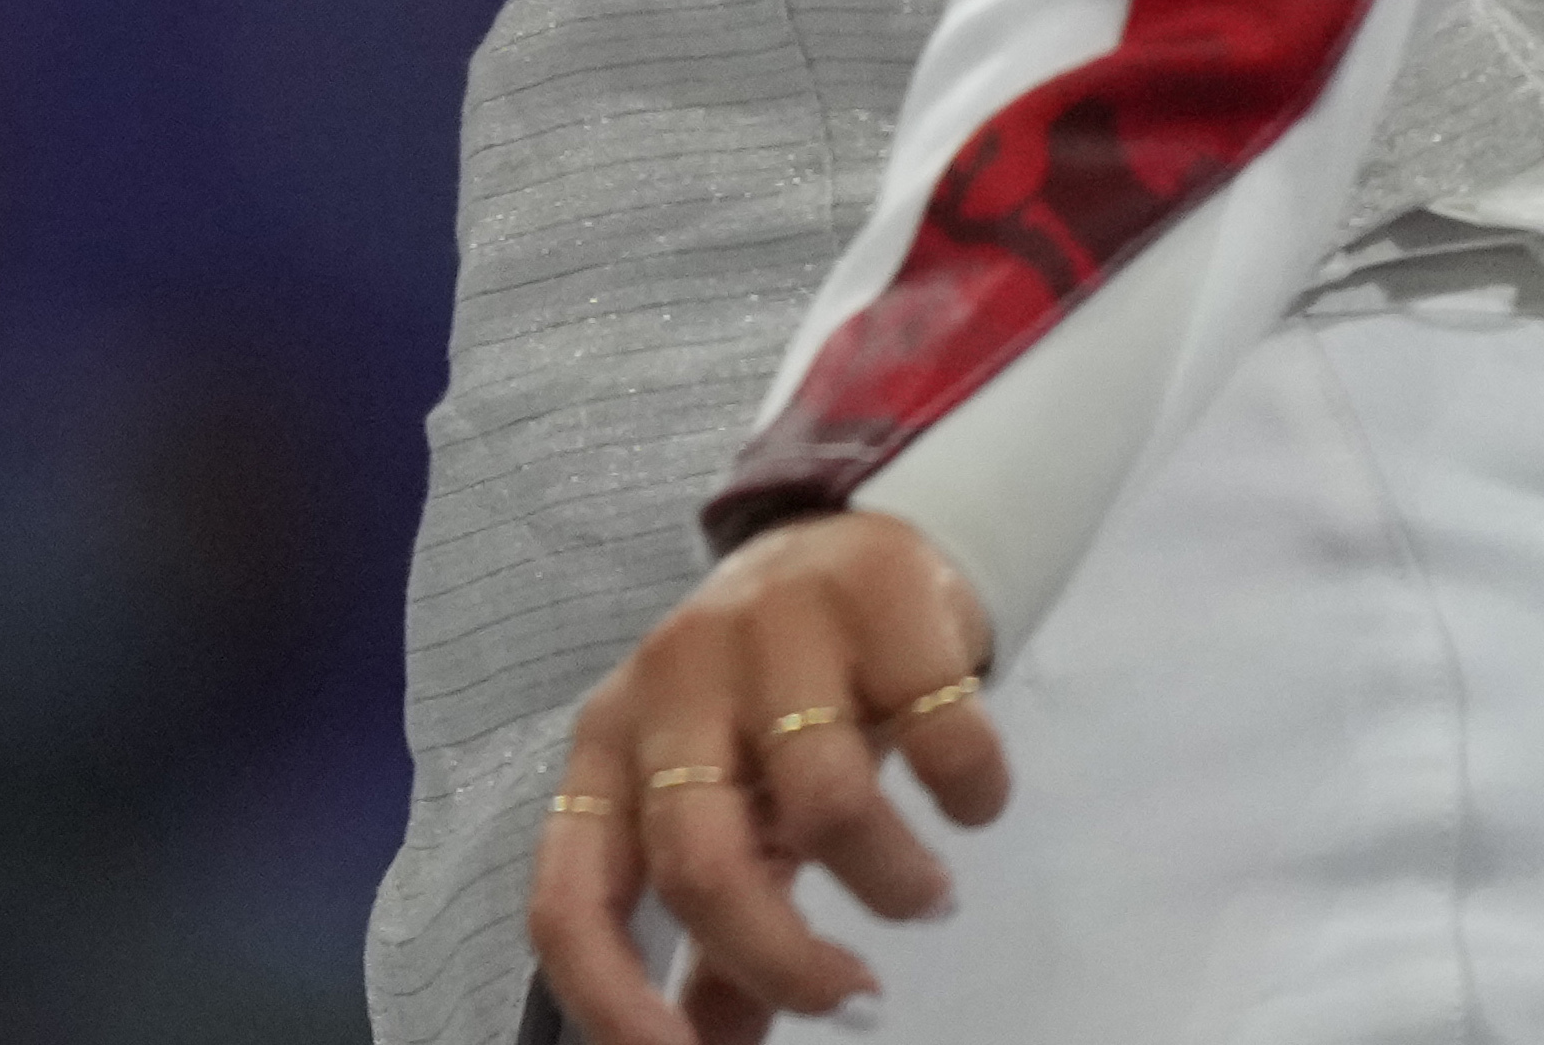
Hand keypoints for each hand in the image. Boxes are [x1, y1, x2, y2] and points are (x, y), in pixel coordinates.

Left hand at [528, 509, 1006, 1044]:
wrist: (857, 546)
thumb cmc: (771, 710)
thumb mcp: (726, 814)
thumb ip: (711, 940)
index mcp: (610, 751)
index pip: (569, 894)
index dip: (610, 997)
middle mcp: (672, 686)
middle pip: (701, 861)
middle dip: (787, 963)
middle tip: (857, 994)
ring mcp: (772, 632)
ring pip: (829, 803)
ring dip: (896, 884)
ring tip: (921, 892)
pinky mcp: (880, 599)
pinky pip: (944, 736)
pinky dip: (974, 794)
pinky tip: (971, 802)